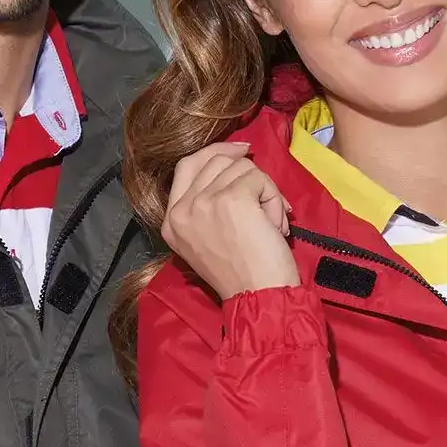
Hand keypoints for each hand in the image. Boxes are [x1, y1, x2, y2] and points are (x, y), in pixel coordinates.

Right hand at [162, 142, 298, 299]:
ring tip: (270, 222)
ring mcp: (204, 202)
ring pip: (241, 167)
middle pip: (216, 161)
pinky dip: (275, 198)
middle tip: (265, 200)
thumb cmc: (240, 273)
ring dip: (265, 191)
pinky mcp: (232, 198)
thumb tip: (234, 162)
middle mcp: (181, 209)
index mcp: (171, 220)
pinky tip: (275, 225)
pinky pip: (260, 179)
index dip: (215, 152)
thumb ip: (206, 204)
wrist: (257, 295)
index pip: (186, 165)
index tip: (240, 152)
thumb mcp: (205, 238)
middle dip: (247, 175)